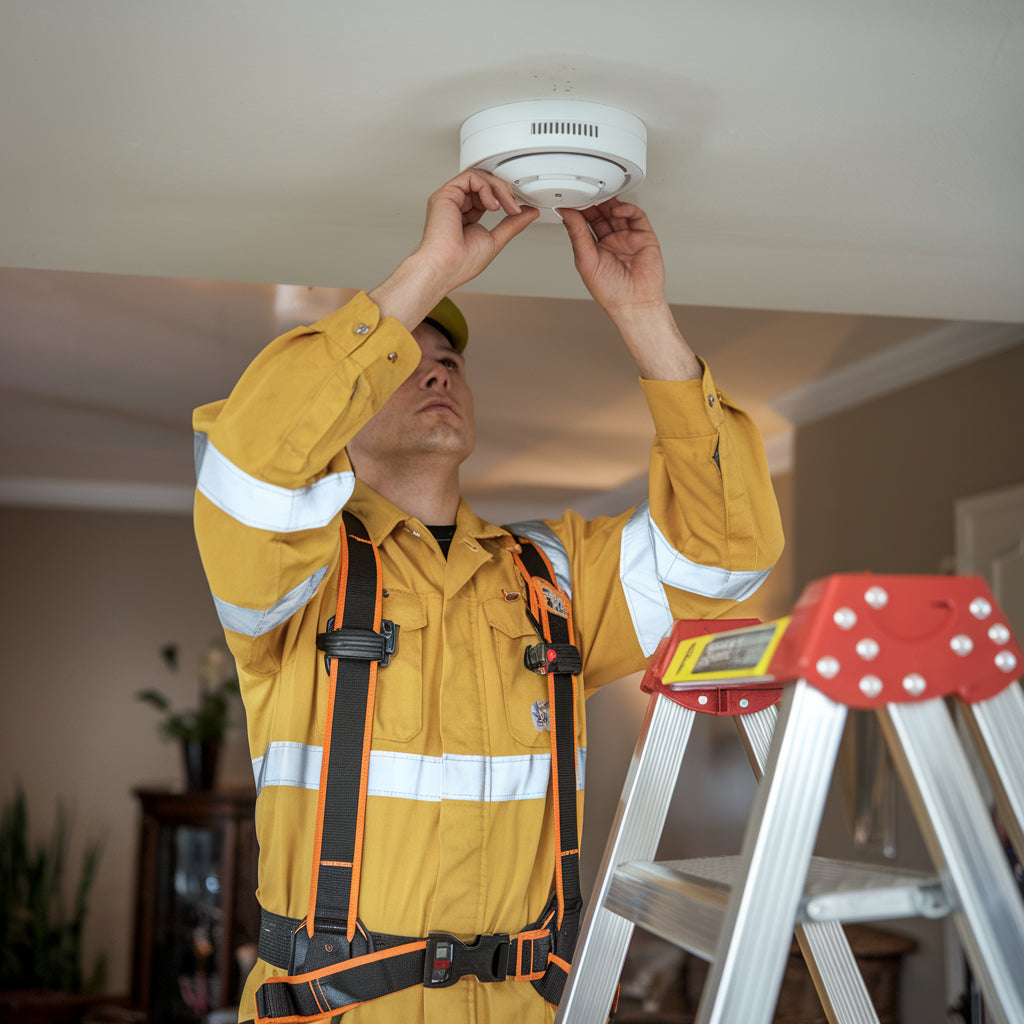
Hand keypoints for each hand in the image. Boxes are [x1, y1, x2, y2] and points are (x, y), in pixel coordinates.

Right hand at [418, 171, 539, 288]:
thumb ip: (512, 223)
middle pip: (483, 185)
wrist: (447, 267)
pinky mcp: (446, 194)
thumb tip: (530, 212)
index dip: (504, 198)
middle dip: (504, 192)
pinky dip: (486, 187)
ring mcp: (450, 199)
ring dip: (498, 189)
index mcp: (465, 218)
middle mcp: (455, 206)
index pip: (486, 197)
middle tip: (514, 207)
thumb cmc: (462, 263)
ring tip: (506, 206)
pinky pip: (471, 177)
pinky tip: (492, 204)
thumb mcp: (496, 239)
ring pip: (479, 178)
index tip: (518, 209)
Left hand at [560, 200, 666, 319]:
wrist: (635, 302)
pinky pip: (635, 216)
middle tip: (585, 191)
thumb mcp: (586, 260)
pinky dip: (626, 209)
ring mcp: (627, 238)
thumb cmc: (611, 291)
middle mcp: (610, 242)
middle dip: (593, 202)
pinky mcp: (643, 236)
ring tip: (600, 196)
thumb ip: (577, 234)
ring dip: (609, 202)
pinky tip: (616, 209)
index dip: (578, 210)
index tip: (569, 198)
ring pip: (617, 212)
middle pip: (601, 214)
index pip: (584, 223)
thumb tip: (566, 214)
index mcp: (594, 249)